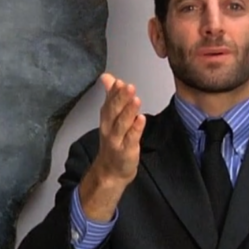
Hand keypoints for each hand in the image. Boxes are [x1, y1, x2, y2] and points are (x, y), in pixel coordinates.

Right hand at [92, 73, 145, 187]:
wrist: (110, 171)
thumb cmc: (113, 142)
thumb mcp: (110, 117)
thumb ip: (110, 96)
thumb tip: (107, 77)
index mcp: (106, 118)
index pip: (109, 102)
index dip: (114, 92)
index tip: (119, 82)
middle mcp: (109, 128)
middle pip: (114, 111)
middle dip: (121, 99)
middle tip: (129, 87)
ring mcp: (117, 140)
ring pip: (122, 124)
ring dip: (128, 112)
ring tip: (135, 99)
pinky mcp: (126, 151)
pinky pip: (131, 139)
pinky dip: (135, 129)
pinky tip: (141, 119)